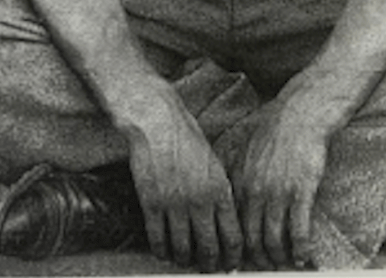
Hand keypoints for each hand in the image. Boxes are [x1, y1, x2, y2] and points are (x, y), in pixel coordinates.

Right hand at [127, 95, 242, 271]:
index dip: (232, 257)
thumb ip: (220, 191)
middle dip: (210, 265)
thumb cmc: (186, 137)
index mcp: (220, 190)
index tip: (229, 265)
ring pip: (183, 249)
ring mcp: (175, 205)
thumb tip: (225, 219)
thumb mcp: (214, 162)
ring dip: (184, 260)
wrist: (158, 122)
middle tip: (207, 269)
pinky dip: (161, 250)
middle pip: (209, 249)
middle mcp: (200, 201)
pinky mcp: (152, 204)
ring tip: (184, 260)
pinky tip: (164, 250)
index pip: (233, 237)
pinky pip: (158, 239)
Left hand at [235, 90, 330, 269]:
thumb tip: (228, 200)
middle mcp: (255, 191)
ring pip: (274, 241)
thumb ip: (235, 177)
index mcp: (239, 183)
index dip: (239, 249)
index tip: (245, 259)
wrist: (299, 114)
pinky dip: (301, 250)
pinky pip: (299, 231)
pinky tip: (305, 257)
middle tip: (267, 268)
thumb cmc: (274, 133)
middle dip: (259, 261)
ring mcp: (278, 192)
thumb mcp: (245, 152)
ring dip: (280, 260)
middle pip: (252, 240)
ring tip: (287, 265)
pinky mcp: (301, 191)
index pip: (234, 226)